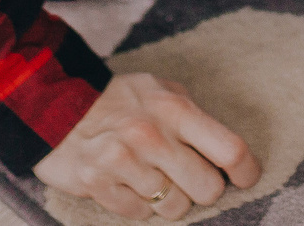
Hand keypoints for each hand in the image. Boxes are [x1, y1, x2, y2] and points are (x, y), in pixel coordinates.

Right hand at [34, 73, 259, 218]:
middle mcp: (152, 135)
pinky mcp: (98, 184)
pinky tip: (128, 183)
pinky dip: (138, 204)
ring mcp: (123, 162)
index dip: (246, 171)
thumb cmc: (119, 100)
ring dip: (168, 199)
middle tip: (188, 178)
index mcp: (175, 109)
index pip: (230, 150)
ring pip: (175, 208)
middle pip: (207, 189)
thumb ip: (193, 115)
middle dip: (202, 189)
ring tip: (152, 177)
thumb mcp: (160, 89)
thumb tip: (226, 150)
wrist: (57, 104)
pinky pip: (139, 215)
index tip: (244, 177)